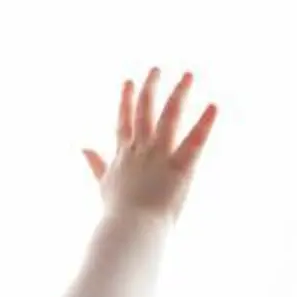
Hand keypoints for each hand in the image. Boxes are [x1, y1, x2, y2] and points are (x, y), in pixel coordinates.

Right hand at [82, 67, 216, 221]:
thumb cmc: (117, 212)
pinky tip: (214, 106)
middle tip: (157, 69)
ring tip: (188, 75)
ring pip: (169, 116)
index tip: (129, 81)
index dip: (126, 100)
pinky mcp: (180, 166)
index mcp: (123, 154)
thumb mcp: (104, 184)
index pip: (124, 120)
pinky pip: (194, 140)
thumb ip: (96, 163)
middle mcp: (140, 149)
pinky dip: (204, 123)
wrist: (130, 228)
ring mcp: (159, 155)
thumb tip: (83, 147)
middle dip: (151, 88)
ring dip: (179, 94)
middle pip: (145, 111)